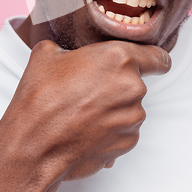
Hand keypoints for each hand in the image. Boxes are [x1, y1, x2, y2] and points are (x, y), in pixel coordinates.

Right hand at [0, 39, 170, 191]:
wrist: (33, 143)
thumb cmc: (41, 98)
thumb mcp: (47, 54)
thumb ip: (66, 48)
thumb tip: (62, 51)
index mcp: (119, 57)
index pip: (158, 57)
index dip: (153, 59)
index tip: (151, 64)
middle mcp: (132, 87)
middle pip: (136, 82)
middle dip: (117, 85)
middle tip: (89, 89)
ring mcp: (132, 117)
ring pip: (129, 107)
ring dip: (113, 108)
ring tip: (83, 111)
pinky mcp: (127, 142)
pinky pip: (124, 130)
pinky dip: (110, 129)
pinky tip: (85, 128)